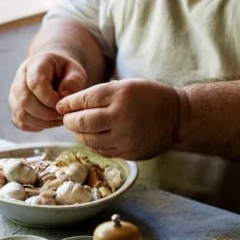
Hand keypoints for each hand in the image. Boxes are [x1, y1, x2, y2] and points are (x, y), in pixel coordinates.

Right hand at [9, 51, 87, 130]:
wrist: (55, 73)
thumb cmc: (66, 73)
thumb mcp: (76, 72)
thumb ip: (73, 82)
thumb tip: (62, 99)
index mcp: (35, 64)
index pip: (35, 83)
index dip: (49, 99)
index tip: (63, 105)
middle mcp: (20, 77)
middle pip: (24, 100)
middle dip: (46, 113)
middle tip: (62, 116)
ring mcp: (14, 93)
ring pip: (20, 114)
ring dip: (42, 122)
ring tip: (58, 120)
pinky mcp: (14, 108)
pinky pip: (20, 122)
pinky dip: (36, 126)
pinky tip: (49, 122)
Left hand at [56, 79, 180, 159]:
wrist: (178, 118)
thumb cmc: (149, 98)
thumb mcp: (126, 86)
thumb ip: (99, 94)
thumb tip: (68, 104)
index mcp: (120, 95)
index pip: (83, 100)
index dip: (68, 103)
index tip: (61, 105)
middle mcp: (121, 116)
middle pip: (81, 122)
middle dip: (69, 120)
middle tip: (66, 118)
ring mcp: (125, 137)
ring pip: (88, 139)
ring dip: (78, 134)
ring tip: (78, 128)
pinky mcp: (128, 152)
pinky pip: (100, 150)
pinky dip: (91, 144)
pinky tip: (91, 137)